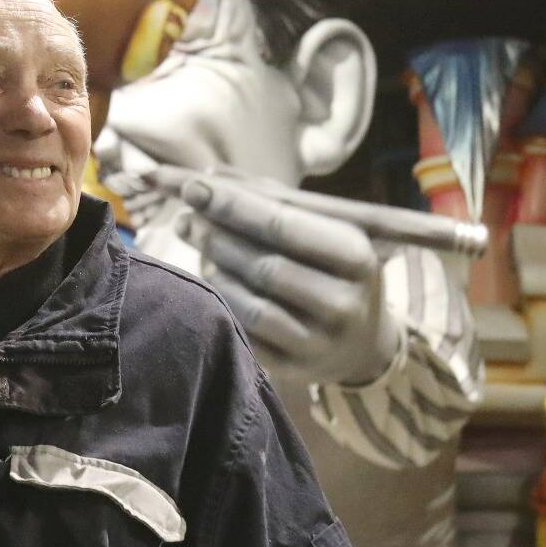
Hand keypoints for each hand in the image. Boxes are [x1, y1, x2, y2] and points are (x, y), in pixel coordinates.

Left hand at [179, 177, 400, 385]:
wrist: (361, 343)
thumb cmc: (330, 269)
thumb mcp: (319, 230)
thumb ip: (269, 199)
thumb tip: (211, 176)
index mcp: (356, 255)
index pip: (283, 225)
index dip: (232, 205)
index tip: (192, 187)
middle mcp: (343, 301)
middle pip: (263, 264)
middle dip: (215, 237)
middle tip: (184, 218)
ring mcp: (320, 341)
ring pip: (250, 303)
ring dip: (213, 271)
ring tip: (196, 246)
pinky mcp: (296, 370)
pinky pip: (245, 333)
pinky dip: (220, 304)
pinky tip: (208, 282)